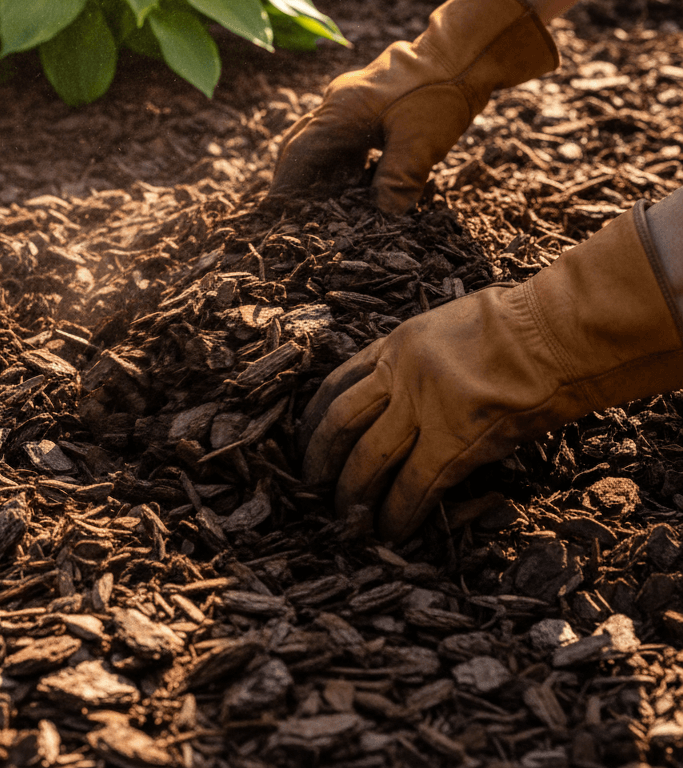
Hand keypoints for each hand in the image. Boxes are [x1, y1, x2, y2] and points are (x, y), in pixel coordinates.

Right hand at [270, 0, 557, 213]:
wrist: (467, 53)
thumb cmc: (439, 93)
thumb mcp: (419, 145)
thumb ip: (396, 182)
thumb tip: (383, 215)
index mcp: (338, 114)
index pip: (297, 156)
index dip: (286, 186)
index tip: (278, 211)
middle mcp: (337, 104)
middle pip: (301, 145)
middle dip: (297, 178)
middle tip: (296, 208)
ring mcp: (353, 100)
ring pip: (324, 140)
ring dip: (323, 170)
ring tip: (329, 200)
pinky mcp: (372, 101)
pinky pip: (346, 134)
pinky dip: (345, 159)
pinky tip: (362, 178)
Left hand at [299, 204, 682, 540]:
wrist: (554, 333)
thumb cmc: (517, 327)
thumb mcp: (446, 329)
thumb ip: (418, 360)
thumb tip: (404, 391)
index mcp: (395, 345)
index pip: (337, 384)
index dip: (315, 417)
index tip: (305, 439)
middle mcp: (397, 374)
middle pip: (340, 423)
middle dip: (320, 459)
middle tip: (310, 486)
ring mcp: (422, 407)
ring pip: (368, 458)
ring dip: (352, 493)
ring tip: (345, 518)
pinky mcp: (452, 440)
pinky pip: (414, 485)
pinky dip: (399, 513)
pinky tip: (392, 531)